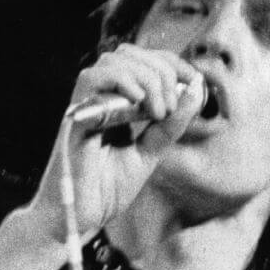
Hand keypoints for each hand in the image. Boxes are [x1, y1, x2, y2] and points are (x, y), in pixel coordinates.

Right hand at [26, 44, 205, 239]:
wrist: (83, 215)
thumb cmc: (108, 188)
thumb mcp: (150, 153)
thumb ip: (170, 125)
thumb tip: (194, 90)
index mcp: (117, 102)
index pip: (143, 59)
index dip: (171, 62)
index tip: (192, 80)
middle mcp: (99, 97)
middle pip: (131, 53)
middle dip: (162, 72)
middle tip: (169, 109)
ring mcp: (85, 104)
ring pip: (115, 60)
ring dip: (147, 78)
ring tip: (156, 111)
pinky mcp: (75, 115)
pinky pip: (93, 79)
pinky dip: (122, 81)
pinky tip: (140, 102)